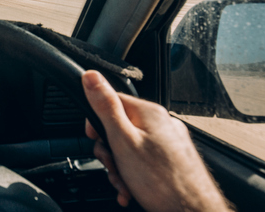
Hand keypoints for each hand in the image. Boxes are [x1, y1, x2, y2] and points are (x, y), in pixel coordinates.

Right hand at [82, 70, 231, 210]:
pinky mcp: (173, 161)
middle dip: (110, 150)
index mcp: (149, 113)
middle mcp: (162, 123)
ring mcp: (169, 143)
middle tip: (113, 165)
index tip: (95, 137)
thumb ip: (105, 106)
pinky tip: (133, 188)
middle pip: (120, 127)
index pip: (111, 101)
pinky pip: (144, 161)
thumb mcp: (122, 140)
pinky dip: (134, 174)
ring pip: (131, 147)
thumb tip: (91, 76)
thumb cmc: (162, 181)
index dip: (97, 121)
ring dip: (120, 167)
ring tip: (124, 182)